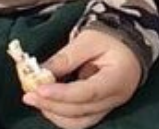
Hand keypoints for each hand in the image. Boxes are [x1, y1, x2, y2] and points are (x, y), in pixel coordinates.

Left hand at [23, 27, 144, 128]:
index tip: (39, 89)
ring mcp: (109, 107)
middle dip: (51, 104)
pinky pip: (78, 121)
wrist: (129, 43)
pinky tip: (48, 103)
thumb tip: (38, 73)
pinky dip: (60, 115)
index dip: (61, 94)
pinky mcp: (100, 109)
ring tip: (36, 99)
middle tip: (29, 94)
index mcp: (118, 77)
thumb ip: (66, 58)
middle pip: (80, 110)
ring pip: (77, 122)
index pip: (87, 92)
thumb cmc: (111, 38)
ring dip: (54, 113)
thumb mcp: (89, 40)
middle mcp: (116, 98)